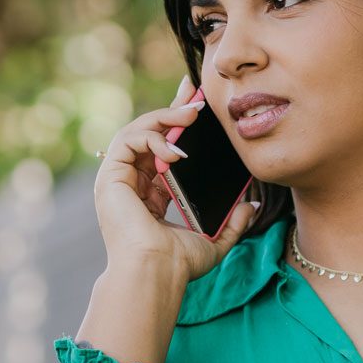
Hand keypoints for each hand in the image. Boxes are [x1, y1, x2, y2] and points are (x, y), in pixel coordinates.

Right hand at [93, 73, 261, 281]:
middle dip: (172, 108)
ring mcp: (119, 179)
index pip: (162, 149)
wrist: (156, 272)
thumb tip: (252, 206)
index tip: (200, 106)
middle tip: (196, 91)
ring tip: (191, 115)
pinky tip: (176, 149)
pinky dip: (152, 137)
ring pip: (137, 130)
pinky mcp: (111, 176)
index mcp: (150, 194)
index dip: (178, 124)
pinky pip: (129, 140)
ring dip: (165, 117)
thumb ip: (233, 223)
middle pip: (148, 132)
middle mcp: (131, 182)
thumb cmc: (179, 264)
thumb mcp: (214, 239)